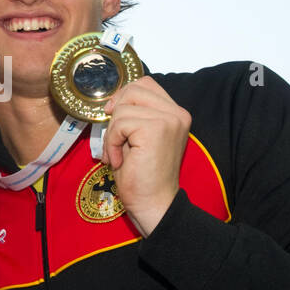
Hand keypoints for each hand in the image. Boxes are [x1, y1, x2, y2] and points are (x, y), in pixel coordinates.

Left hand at [101, 77, 190, 236]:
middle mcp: (177, 113)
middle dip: (116, 113)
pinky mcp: (156, 129)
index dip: (124, 96)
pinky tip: (118, 161)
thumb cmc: (142, 176)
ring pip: (124, 108)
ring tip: (116, 155)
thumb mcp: (137, 137)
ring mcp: (169, 119)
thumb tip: (112, 101)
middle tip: (113, 139)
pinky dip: (112, 142)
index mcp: (176, 113)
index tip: (113, 115)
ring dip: (112, 133)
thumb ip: (133, 115)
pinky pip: (120, 123)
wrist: (153, 204)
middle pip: (134, 89)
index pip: (145, 84)